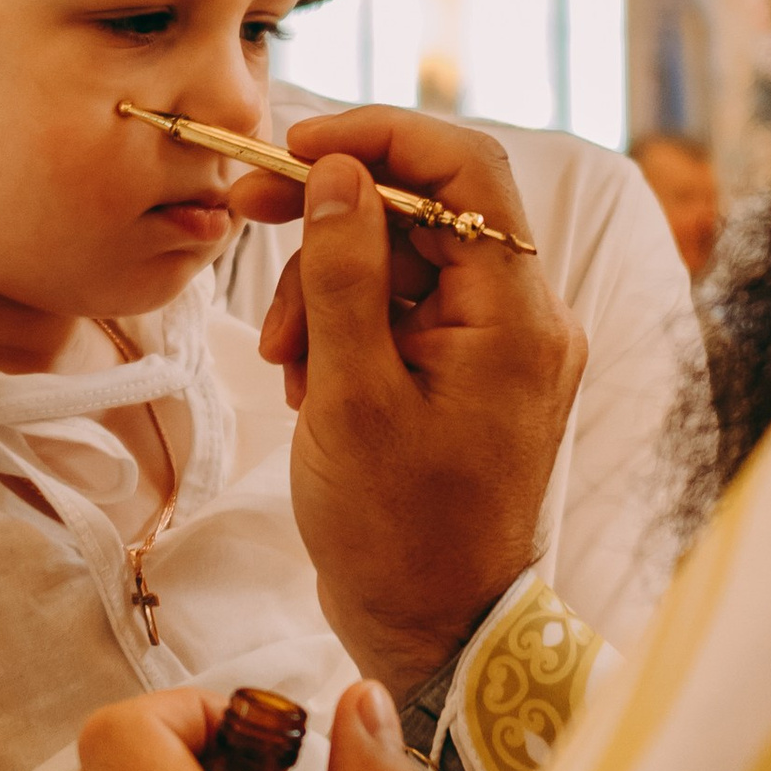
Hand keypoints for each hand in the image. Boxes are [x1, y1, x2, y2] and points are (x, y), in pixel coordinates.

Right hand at [254, 114, 585, 696]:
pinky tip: (308, 381)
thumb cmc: (394, 532)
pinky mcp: (470, 378)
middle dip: (331, 219)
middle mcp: (526, 320)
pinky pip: (405, 313)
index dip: (378, 136)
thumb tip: (337, 172)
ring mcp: (501, 350)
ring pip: (404, 262)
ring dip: (327, 287)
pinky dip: (347, 327)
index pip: (466, 170)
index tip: (293, 149)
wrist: (430, 633)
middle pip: (426, 212)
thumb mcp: (351, 395)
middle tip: (244, 215)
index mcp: (516, 317)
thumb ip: (345, 272)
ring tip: (283, 358)